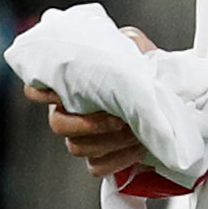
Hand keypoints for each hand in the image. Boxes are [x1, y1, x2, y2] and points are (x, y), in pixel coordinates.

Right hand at [25, 26, 162, 180]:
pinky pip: (97, 167)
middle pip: (58, 125)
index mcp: (71, 86)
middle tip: (119, 119)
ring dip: (110, 142)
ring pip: (77, 147)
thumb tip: (124, 41)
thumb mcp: (137, 48)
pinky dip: (118, 160)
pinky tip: (138, 148)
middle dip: (89, 124)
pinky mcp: (101, 158)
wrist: (171, 99)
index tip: (67, 93)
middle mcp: (70, 113)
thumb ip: (125, 41)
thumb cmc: (148, 72)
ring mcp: (83, 138)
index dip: (44, 93)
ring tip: (136, 131)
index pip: (36, 89)